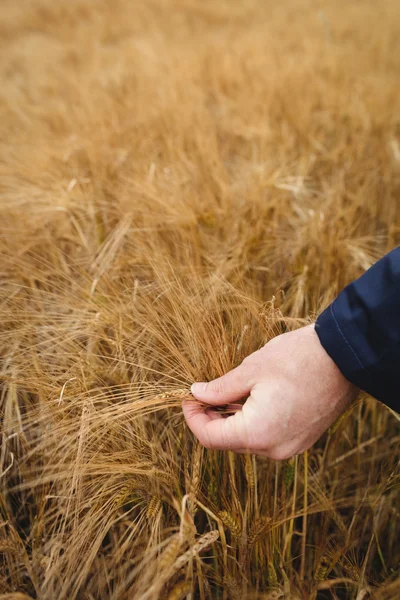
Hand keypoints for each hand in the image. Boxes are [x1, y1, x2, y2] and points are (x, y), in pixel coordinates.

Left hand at [183, 324, 358, 458]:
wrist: (345, 357)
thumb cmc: (298, 359)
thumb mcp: (251, 370)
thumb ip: (220, 388)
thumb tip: (198, 394)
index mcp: (258, 434)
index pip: (210, 438)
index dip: (193, 418)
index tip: (187, 397)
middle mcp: (274, 449)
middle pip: (229, 441)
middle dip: (211, 418)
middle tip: (202, 392)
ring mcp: (290, 447)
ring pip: (247, 439)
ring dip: (231, 419)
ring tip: (224, 392)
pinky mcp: (301, 438)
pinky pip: (266, 436)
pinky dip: (251, 421)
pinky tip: (247, 398)